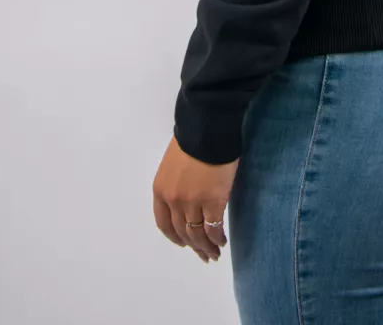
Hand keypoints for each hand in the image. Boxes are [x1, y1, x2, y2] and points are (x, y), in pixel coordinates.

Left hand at [152, 134, 237, 263]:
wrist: (207, 127)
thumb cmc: (193, 138)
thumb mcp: (174, 163)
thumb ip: (177, 183)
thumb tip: (189, 195)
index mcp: (161, 190)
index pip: (164, 223)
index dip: (175, 237)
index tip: (184, 244)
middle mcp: (173, 200)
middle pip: (182, 232)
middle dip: (193, 246)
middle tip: (204, 255)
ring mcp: (192, 202)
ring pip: (197, 234)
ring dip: (206, 247)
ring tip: (214, 254)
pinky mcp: (213, 201)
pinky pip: (214, 227)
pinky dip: (217, 239)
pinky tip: (221, 242)